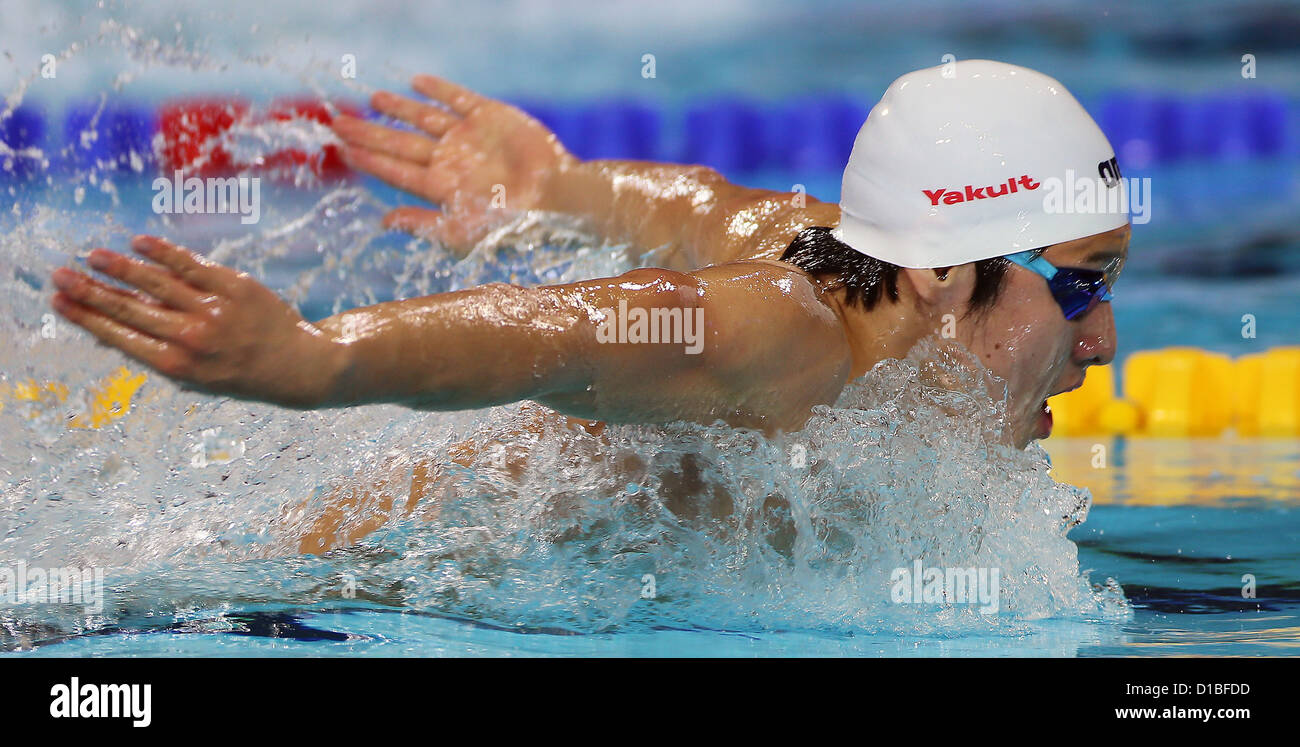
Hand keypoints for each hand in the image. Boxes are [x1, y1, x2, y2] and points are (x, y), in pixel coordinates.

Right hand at [50, 236, 344, 408]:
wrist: (298, 366)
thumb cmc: (242, 372)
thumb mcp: (198, 377)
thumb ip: (159, 353)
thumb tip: (113, 329)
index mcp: (177, 365)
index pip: (119, 336)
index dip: (86, 318)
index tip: (58, 303)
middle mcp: (191, 338)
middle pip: (129, 308)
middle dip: (89, 291)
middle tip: (59, 275)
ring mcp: (212, 310)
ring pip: (155, 282)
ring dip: (118, 267)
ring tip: (91, 256)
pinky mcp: (233, 286)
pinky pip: (190, 264)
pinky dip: (163, 252)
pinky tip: (138, 241)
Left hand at [332, 74, 577, 252]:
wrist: (556, 200)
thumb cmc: (511, 226)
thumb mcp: (460, 234)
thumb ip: (422, 224)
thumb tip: (383, 221)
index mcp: (441, 188)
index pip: (395, 170)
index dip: (367, 159)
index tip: (341, 148)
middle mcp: (451, 161)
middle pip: (399, 143)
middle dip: (368, 132)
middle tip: (337, 122)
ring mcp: (469, 138)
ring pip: (424, 119)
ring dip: (398, 108)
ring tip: (372, 99)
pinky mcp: (491, 117)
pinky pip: (458, 99)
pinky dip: (439, 90)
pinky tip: (416, 82)